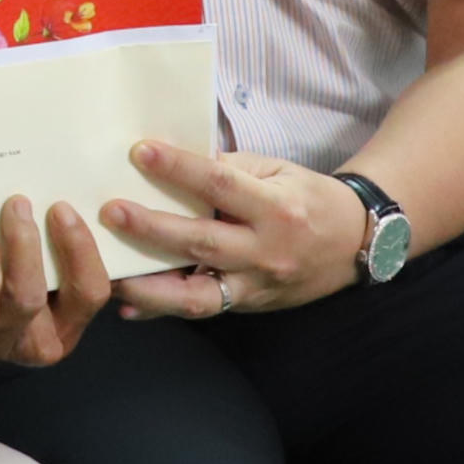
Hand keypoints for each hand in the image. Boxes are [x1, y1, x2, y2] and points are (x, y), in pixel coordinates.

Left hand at [0, 195, 115, 367]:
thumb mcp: (22, 249)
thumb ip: (54, 231)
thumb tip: (75, 184)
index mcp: (62, 320)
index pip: (93, 293)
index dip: (90, 252)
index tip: (76, 207)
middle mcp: (36, 342)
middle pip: (73, 298)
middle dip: (70, 245)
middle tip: (53, 205)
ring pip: (26, 302)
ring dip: (25, 252)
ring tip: (14, 212)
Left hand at [104, 144, 370, 317]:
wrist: (354, 244)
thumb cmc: (308, 199)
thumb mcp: (278, 171)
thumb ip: (231, 168)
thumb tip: (176, 163)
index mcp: (275, 207)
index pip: (220, 184)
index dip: (179, 169)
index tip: (140, 152)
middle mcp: (265, 251)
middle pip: (201, 241)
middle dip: (151, 228)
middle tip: (110, 211)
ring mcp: (255, 285)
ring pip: (196, 294)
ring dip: (148, 286)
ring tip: (108, 275)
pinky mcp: (247, 305)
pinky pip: (201, 310)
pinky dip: (162, 311)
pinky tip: (129, 307)